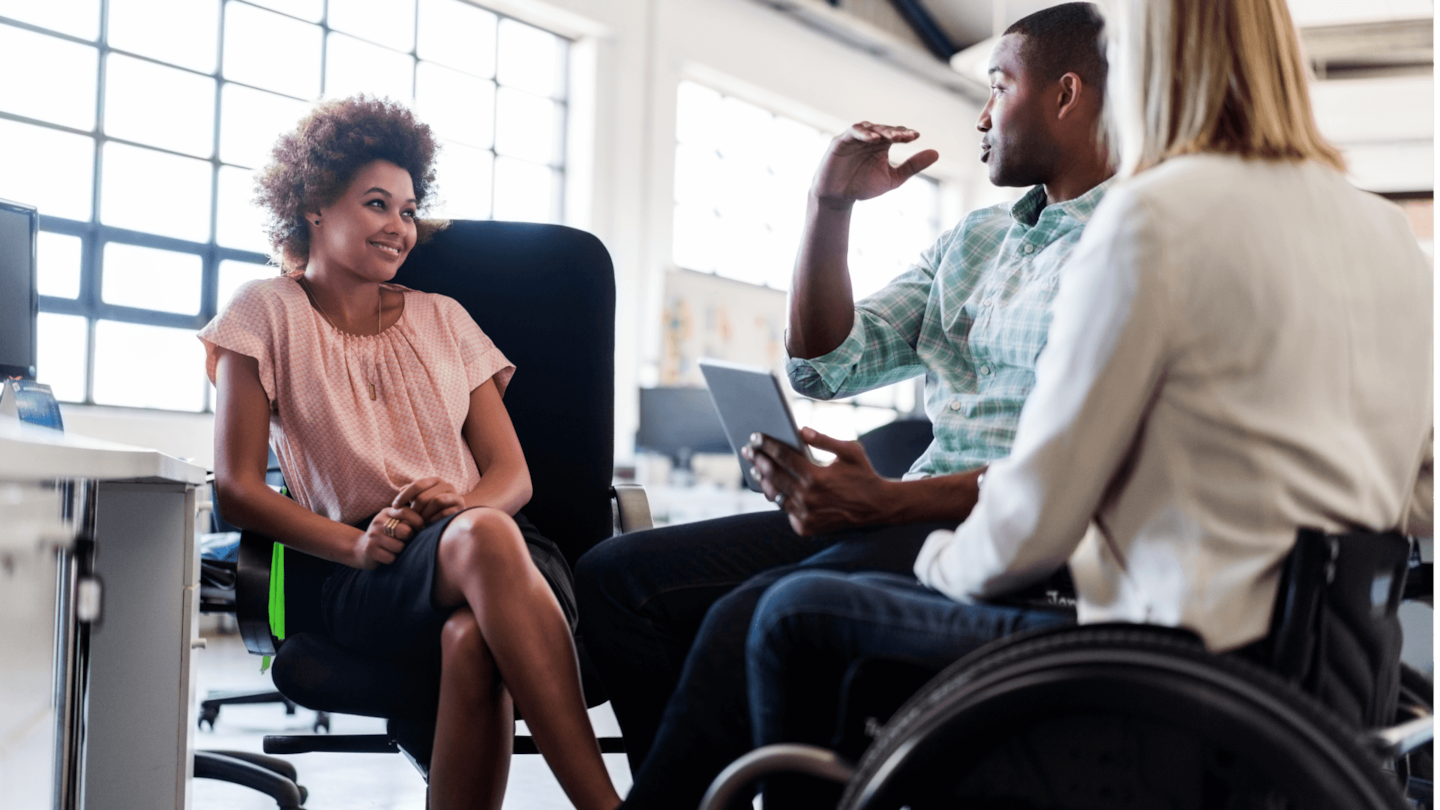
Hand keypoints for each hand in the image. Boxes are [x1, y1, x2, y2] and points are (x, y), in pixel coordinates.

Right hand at [354, 506, 424, 568]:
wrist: (361, 548)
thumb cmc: (386, 535)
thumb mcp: (395, 522)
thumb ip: (409, 520)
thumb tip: (431, 519)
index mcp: (387, 513)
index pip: (405, 511)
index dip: (417, 520)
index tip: (422, 527)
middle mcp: (378, 522)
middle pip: (405, 531)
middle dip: (408, 538)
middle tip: (404, 540)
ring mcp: (373, 536)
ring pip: (399, 546)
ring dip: (400, 550)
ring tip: (394, 548)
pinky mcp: (370, 550)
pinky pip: (391, 558)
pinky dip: (392, 559)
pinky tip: (386, 555)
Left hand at [393, 477, 466, 524]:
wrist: (454, 518)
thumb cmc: (432, 508)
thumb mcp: (421, 498)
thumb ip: (411, 493)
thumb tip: (402, 489)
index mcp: (435, 480)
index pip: (417, 484)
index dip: (404, 495)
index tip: (394, 506)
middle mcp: (447, 485)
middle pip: (425, 496)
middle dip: (414, 510)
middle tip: (410, 519)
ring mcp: (456, 495)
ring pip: (436, 501)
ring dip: (425, 514)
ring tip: (420, 522)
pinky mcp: (461, 507)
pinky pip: (445, 512)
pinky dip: (434, 519)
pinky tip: (430, 524)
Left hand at [742, 427, 890, 535]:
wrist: (877, 507)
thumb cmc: (863, 474)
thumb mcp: (850, 451)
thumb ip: (824, 439)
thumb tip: (800, 430)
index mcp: (816, 477)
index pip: (783, 456)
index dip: (767, 445)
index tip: (755, 436)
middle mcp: (808, 498)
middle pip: (773, 475)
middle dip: (758, 460)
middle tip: (748, 450)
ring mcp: (805, 515)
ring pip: (775, 495)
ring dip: (764, 481)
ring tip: (757, 469)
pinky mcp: (806, 527)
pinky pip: (786, 511)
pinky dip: (780, 499)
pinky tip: (774, 488)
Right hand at [811, 123, 939, 207]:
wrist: (837, 198)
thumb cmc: (863, 186)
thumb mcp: (893, 178)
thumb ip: (912, 166)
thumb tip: (936, 153)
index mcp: (882, 145)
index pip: (896, 134)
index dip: (905, 134)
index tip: (916, 136)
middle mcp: (869, 138)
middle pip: (884, 129)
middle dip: (895, 132)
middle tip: (906, 137)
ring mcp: (854, 138)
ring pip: (869, 127)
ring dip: (881, 130)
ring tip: (892, 137)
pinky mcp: (840, 141)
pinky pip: (852, 132)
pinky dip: (863, 133)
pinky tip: (873, 138)